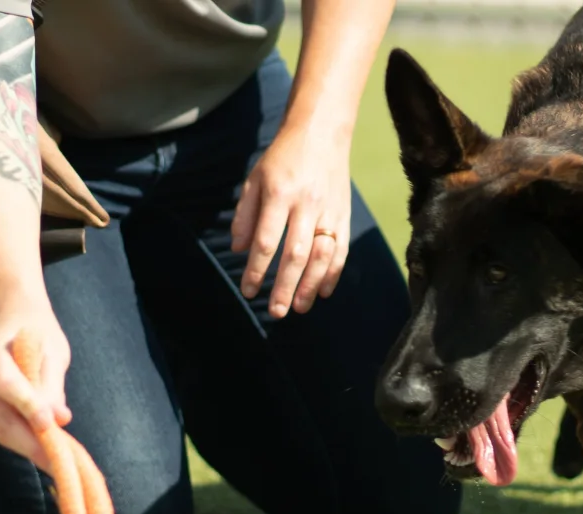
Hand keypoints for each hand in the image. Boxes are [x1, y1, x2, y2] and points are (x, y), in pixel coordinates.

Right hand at [0, 304, 72, 459]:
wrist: (10, 320)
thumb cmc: (36, 331)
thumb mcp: (53, 350)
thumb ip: (52, 385)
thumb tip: (59, 419)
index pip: (5, 382)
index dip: (26, 406)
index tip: (49, 425)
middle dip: (31, 442)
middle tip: (59, 462)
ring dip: (27, 447)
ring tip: (55, 462)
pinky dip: (19, 441)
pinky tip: (41, 449)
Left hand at [232, 127, 354, 317]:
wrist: (321, 132)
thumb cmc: (282, 158)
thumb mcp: (255, 179)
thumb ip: (245, 215)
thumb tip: (239, 250)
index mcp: (280, 194)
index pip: (267, 241)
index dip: (256, 270)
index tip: (248, 290)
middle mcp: (307, 204)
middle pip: (296, 254)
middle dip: (285, 286)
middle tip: (275, 312)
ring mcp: (329, 210)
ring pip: (322, 255)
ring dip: (311, 285)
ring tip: (299, 308)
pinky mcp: (344, 214)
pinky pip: (340, 248)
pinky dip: (333, 273)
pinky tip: (324, 291)